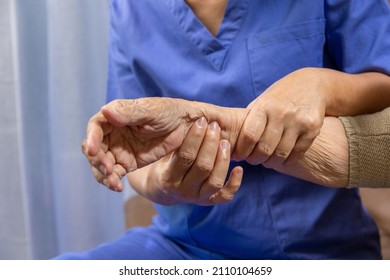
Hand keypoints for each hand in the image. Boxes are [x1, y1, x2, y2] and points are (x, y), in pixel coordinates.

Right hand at [82, 97, 246, 191]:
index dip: (91, 138)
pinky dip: (112, 180)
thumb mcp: (152, 111)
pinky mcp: (127, 163)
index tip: (92, 150)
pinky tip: (117, 186)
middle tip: (108, 170)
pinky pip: (114, 173)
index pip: (95, 127)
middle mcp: (113, 132)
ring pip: (101, 163)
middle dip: (97, 160)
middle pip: (94, 148)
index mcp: (115, 116)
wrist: (188, 128)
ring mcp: (118, 149)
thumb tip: (106, 111)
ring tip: (114, 182)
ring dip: (103, 174)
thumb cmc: (170, 112)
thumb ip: (130, 112)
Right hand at [137, 118, 242, 205]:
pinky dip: (234, 183)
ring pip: (215, 181)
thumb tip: (188, 117)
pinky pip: (224, 196)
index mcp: (169, 177)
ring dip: (223, 160)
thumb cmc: (164, 162)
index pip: (185, 157)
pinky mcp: (209, 200)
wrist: (162, 189)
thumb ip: (173, 140)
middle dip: (211, 144)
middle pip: (202, 167)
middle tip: (215, 127)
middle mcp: (184, 190)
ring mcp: (198, 197)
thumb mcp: (162, 152)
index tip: (202, 121)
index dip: (195, 137)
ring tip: (225, 142)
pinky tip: (239, 168)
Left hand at [233, 68, 326, 166]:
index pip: (249, 136)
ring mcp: (299, 122)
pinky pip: (297, 154)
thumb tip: (231, 143)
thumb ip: (249, 120)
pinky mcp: (313, 129)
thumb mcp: (261, 101)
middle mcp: (281, 114)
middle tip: (253, 160)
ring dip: (271, 162)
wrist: (312, 84)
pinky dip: (287, 161)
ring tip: (266, 161)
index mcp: (264, 106)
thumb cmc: (279, 97)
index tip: (239, 155)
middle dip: (255, 159)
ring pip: (281, 154)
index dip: (242, 150)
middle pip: (264, 148)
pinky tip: (281, 159)